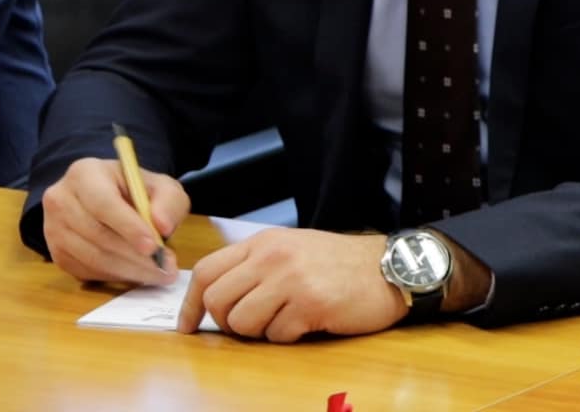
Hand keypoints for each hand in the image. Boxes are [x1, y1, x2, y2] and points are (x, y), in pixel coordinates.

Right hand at [40, 157, 187, 284]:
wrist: (109, 199)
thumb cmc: (136, 191)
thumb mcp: (161, 186)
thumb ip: (169, 201)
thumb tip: (163, 227)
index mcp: (85, 174)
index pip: (103, 203)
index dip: (128, 227)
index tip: (153, 247)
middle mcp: (60, 200)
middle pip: (96, 234)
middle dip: (134, 255)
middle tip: (166, 267)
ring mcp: (53, 229)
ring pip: (92, 257)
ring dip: (129, 270)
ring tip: (159, 273)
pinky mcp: (57, 253)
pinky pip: (86, 271)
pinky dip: (116, 276)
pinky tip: (138, 273)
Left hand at [178, 229, 407, 341]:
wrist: (391, 268)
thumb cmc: (341, 264)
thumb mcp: (293, 250)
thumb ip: (255, 266)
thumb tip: (213, 299)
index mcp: (264, 242)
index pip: (206, 271)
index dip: (190, 304)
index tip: (188, 325)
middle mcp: (273, 257)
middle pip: (218, 301)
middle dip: (227, 323)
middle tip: (253, 325)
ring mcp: (292, 279)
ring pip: (242, 323)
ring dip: (260, 331)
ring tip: (287, 320)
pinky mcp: (311, 304)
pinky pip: (277, 335)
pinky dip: (290, 336)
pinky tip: (311, 322)